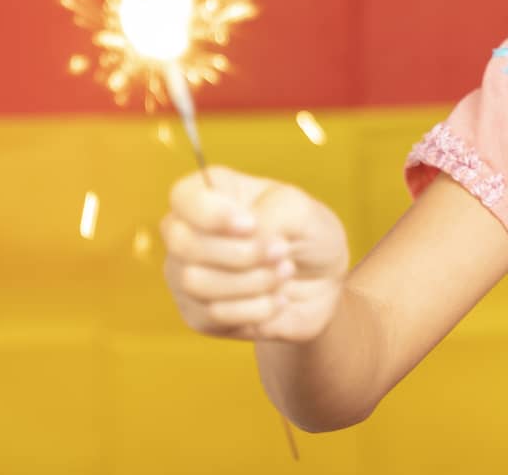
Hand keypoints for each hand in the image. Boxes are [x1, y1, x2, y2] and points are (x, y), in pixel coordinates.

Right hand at [161, 165, 349, 342]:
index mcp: (210, 192)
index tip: (251, 225)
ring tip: (286, 272)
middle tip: (282, 251)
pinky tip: (279, 298)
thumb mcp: (300, 211)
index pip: (183, 197)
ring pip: (195, 281)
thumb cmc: (307, 233)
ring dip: (252, 281)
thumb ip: (269, 216)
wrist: (324, 281)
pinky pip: (213, 315)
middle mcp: (189, 232)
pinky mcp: (200, 315)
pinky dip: (255, 309)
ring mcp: (187, 275)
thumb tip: (246, 240)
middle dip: (240, 253)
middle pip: (183, 243)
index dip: (211, 214)